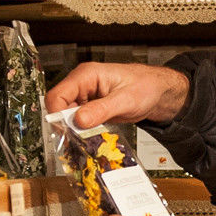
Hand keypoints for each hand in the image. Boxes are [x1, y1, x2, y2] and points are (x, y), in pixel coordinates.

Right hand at [46, 60, 189, 129]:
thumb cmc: (146, 87)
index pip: (58, 95)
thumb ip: (101, 109)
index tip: (66, 131)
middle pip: (59, 107)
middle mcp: (82, 85)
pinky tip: (91, 138)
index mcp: (87, 75)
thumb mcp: (125, 100)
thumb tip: (79, 120)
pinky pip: (79, 122)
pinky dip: (82, 131)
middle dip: (65, 125)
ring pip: (67, 116)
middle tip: (76, 140)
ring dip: (74, 130)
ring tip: (85, 141)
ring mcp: (86, 97)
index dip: (57, 114)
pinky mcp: (91, 108)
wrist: (158, 93)